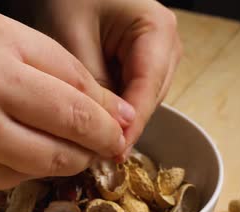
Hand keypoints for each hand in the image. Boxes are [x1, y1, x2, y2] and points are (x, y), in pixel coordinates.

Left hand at [28, 0, 182, 154]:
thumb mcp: (73, 39)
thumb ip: (93, 85)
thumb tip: (106, 132)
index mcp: (157, 29)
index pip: (147, 87)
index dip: (131, 125)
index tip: (113, 153)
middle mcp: (165, 44)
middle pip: (149, 98)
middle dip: (124, 126)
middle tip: (95, 154)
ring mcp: (156, 55)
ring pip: (142, 101)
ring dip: (118, 121)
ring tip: (91, 143)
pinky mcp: (141, 63)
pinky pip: (131, 94)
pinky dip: (114, 110)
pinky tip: (93, 123)